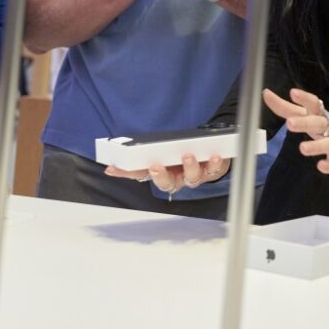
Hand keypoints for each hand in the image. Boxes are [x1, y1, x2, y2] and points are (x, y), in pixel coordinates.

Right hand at [104, 152, 228, 194]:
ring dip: (189, 168)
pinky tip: (214, 155)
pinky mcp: (213, 170)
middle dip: (160, 176)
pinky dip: (214, 163)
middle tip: (154, 166)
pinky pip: (214, 170)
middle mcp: (177, 178)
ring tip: (187, 156)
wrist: (212, 145)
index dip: (126, 174)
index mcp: (162, 172)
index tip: (113, 168)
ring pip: (191, 178)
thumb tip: (117, 153)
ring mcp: (195, 176)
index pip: (140, 175)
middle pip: (167, 183)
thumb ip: (145, 150)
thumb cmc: (184, 149)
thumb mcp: (164, 147)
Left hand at [264, 87, 328, 175]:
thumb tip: (267, 96)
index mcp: (322, 116)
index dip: (303, 98)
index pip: (312, 104)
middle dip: (304, 123)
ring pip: (328, 143)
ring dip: (316, 146)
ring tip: (303, 148)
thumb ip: (292, 110)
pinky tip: (322, 166)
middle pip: (318, 123)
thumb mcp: (317, 118)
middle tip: (290, 124)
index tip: (291, 92)